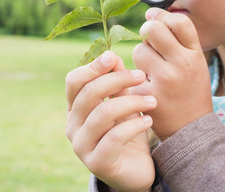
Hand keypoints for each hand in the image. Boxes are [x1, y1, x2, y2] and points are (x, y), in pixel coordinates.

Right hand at [65, 51, 155, 191]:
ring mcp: (81, 146)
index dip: (92, 67)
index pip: (74, 81)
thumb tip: (111, 55)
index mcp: (75, 109)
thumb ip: (117, 83)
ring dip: (132, 102)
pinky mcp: (97, 163)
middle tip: (142, 75)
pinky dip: (135, 125)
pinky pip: (114, 137)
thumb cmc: (128, 132)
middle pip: (89, 93)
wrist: (137, 170)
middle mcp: (72, 126)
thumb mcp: (124, 103)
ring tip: (152, 100)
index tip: (114, 57)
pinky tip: (149, 121)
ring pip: (103, 113)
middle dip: (118, 79)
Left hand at [132, 8, 212, 139]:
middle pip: (154, 30)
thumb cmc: (190, 90)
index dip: (163, 17)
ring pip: (139, 50)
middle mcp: (182, 64)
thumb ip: (178, 39)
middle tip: (149, 43)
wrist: (191, 130)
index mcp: (195, 55)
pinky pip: (130, 74)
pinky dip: (132, 78)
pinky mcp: (147, 96)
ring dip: (140, 57)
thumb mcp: (195, 62)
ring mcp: (165, 80)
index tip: (155, 21)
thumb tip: (150, 14)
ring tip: (150, 70)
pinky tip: (142, 86)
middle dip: (147, 33)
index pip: (179, 21)